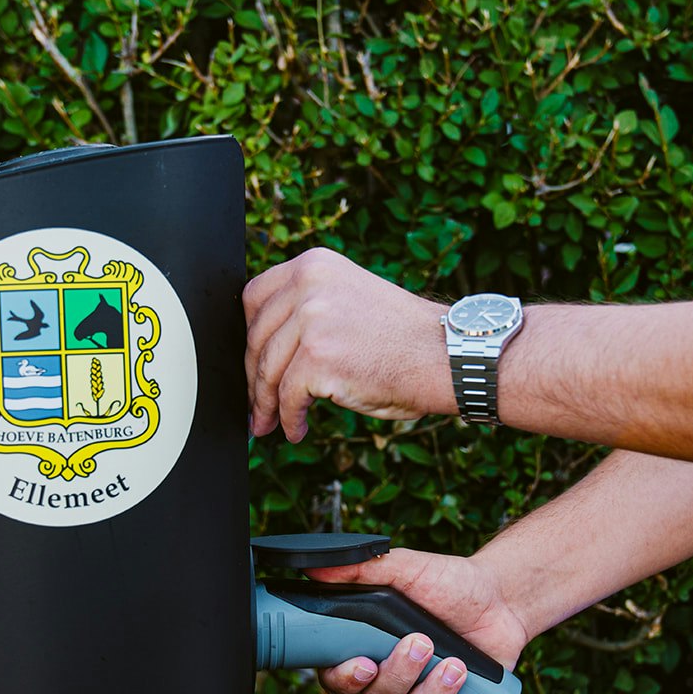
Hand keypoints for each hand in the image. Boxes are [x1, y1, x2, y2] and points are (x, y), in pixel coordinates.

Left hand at [244, 247, 453, 440]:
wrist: (444, 355)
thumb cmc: (404, 338)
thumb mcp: (350, 299)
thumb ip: (310, 307)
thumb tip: (269, 345)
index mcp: (315, 265)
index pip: (255, 297)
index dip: (247, 335)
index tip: (251, 361)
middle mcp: (309, 285)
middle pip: (256, 337)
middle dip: (253, 376)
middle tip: (257, 403)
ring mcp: (312, 320)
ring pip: (267, 370)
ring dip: (267, 403)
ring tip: (270, 422)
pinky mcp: (318, 358)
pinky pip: (288, 396)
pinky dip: (288, 418)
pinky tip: (296, 429)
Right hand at [304, 548, 530, 693]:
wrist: (500, 597)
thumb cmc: (448, 582)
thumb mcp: (406, 568)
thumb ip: (361, 569)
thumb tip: (315, 569)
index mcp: (369, 645)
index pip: (338, 675)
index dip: (344, 678)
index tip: (364, 664)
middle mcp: (390, 674)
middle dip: (399, 674)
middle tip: (423, 643)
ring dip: (432, 692)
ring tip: (457, 664)